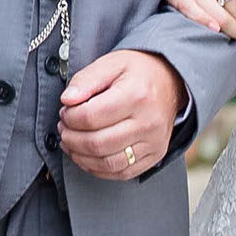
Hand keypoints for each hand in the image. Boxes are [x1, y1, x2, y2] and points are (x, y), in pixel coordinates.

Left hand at [58, 50, 183, 179]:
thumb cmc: (139, 72)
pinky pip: (122, 173)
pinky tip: (88, 157)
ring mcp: (154, 142)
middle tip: (64, 129)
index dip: (70, 117)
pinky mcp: (155, 156)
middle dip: (71, 138)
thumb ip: (86, 80)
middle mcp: (149, 122)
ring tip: (71, 143)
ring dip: (81, 157)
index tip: (65, 112)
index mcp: (137, 95)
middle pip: (97, 143)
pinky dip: (98, 169)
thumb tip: (68, 99)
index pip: (91, 116)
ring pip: (108, 163)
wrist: (171, 81)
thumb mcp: (111, 63)